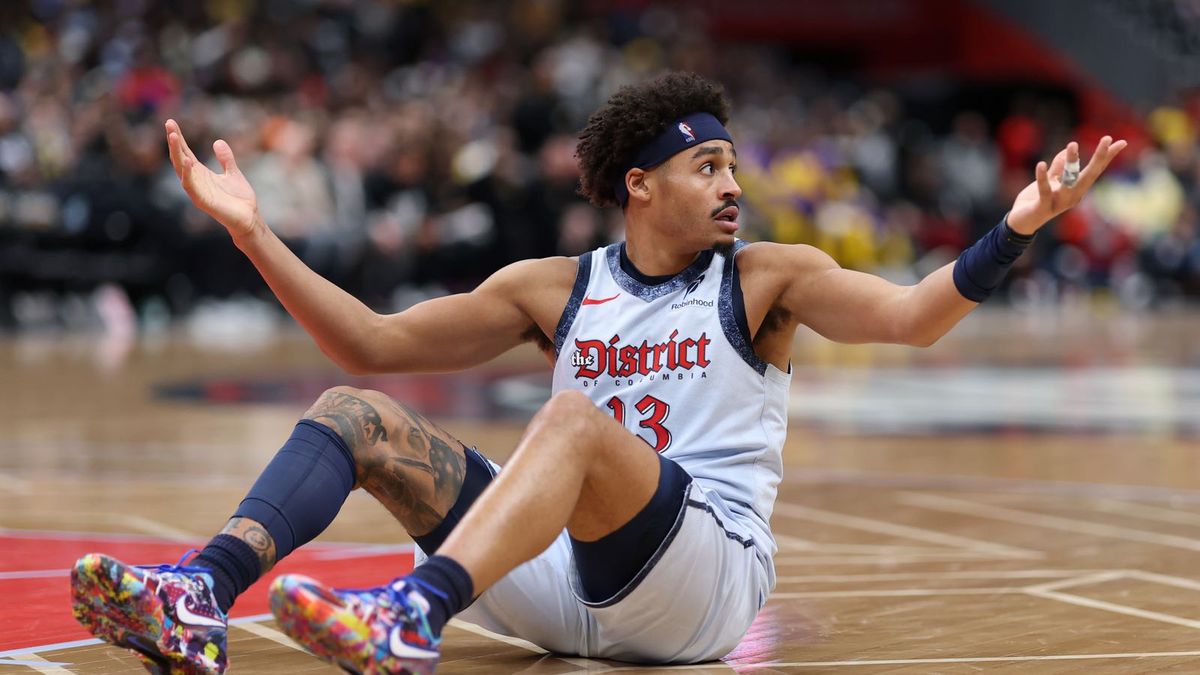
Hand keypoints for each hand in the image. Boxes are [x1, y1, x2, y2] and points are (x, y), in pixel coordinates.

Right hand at [165, 119, 260, 239]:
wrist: (249, 218)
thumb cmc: (240, 199)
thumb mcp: (233, 172)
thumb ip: (225, 159)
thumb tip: (218, 142)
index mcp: (201, 173)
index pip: (185, 152)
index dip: (178, 138)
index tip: (171, 122)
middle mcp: (195, 180)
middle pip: (180, 158)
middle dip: (173, 142)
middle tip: (169, 124)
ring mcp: (197, 191)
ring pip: (181, 169)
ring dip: (176, 153)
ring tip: (172, 137)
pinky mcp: (202, 201)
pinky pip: (191, 186)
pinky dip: (187, 174)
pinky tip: (187, 160)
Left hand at [1007, 135, 1127, 234]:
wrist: (1020, 223)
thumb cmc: (1036, 201)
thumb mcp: (1050, 182)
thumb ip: (1058, 169)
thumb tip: (1066, 152)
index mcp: (1076, 189)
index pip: (1095, 170)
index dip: (1107, 157)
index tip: (1122, 142)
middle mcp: (1072, 196)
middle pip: (1089, 174)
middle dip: (1099, 157)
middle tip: (1107, 139)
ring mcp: (1059, 203)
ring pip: (1068, 181)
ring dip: (1071, 162)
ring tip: (1072, 144)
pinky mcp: (1043, 207)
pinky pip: (1044, 191)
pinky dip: (1043, 178)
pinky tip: (1041, 164)